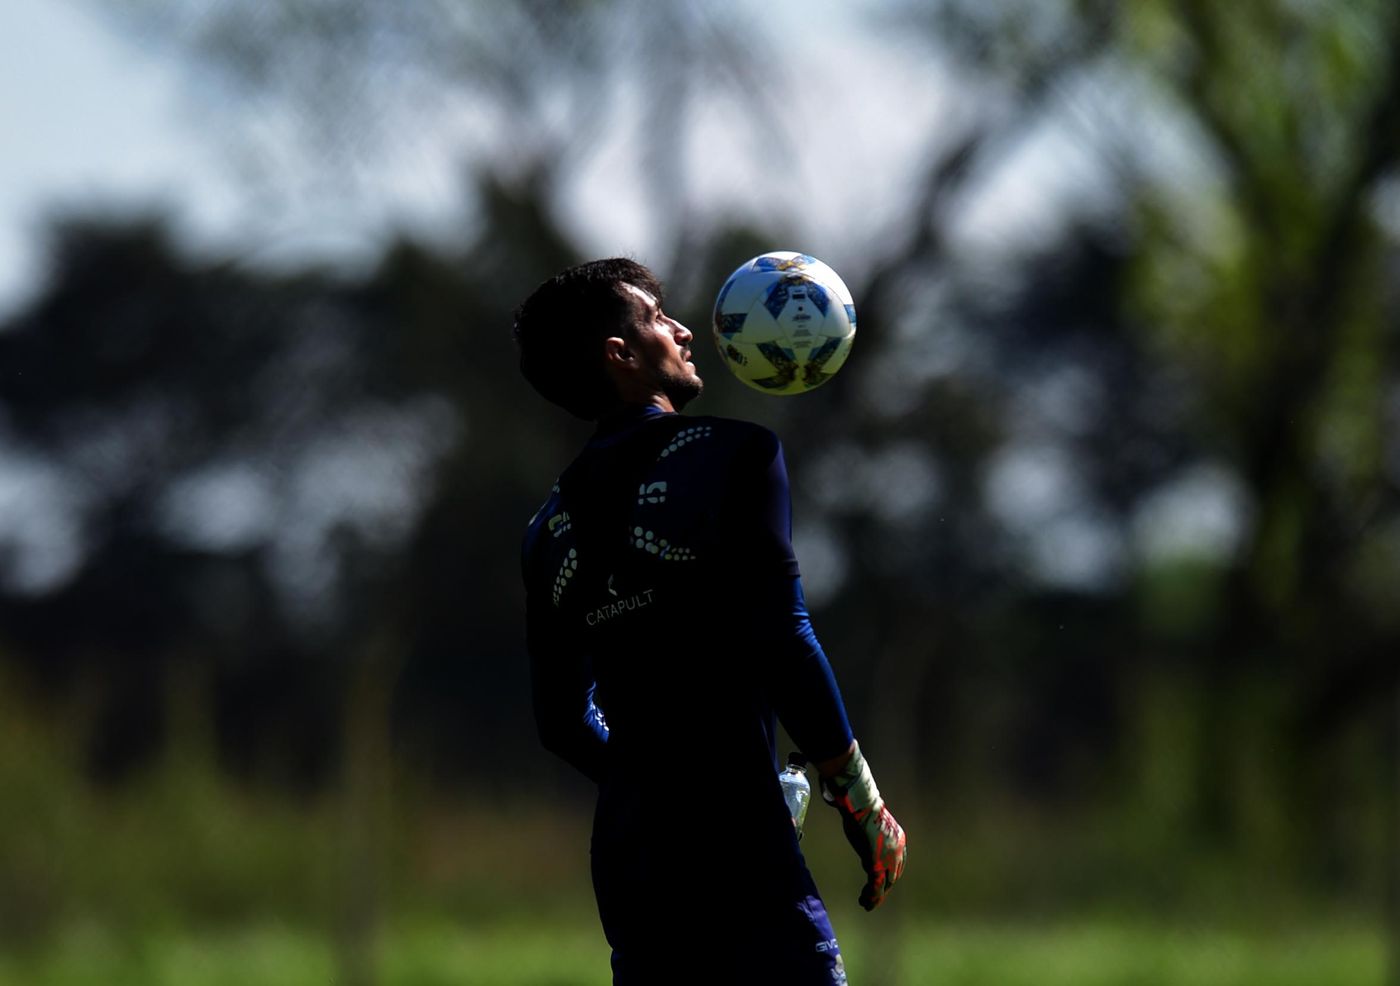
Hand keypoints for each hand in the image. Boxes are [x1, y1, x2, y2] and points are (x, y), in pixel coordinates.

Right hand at [820, 741, 905, 910]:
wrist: (861, 807)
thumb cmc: (861, 812)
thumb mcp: (870, 829)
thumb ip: (872, 842)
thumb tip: (867, 853)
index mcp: (899, 841)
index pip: (897, 864)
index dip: (889, 875)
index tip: (881, 883)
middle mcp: (898, 851)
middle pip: (893, 876)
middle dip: (883, 888)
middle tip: (874, 898)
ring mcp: (890, 858)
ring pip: (885, 884)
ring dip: (876, 897)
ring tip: (867, 904)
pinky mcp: (878, 864)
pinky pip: (876, 886)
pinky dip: (871, 896)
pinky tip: (865, 902)